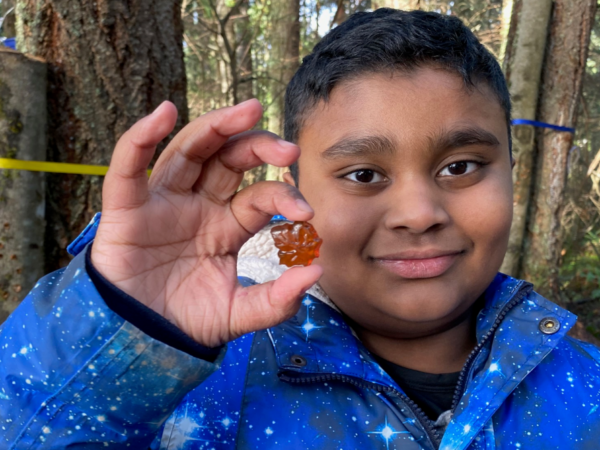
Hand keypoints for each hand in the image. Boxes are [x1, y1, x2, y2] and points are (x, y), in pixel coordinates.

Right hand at [91, 99, 321, 346]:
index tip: (306, 213)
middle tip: (289, 148)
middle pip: (229, 159)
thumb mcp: (238, 313)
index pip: (260, 197)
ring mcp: (163, 202)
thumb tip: (317, 271)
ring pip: (189, 150)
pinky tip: (164, 114)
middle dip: (259, 146)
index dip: (284, 197)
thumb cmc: (186, 321)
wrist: (137, 340)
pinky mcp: (127, 207)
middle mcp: (199, 205)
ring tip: (247, 109)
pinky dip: (142, 137)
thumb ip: (277, 300)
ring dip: (216, 126)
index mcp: (227, 225)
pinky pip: (130, 166)